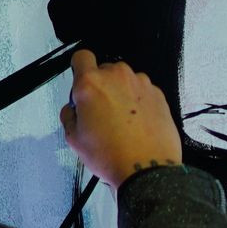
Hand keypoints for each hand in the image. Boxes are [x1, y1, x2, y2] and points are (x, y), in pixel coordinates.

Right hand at [60, 50, 183, 184]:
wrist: (146, 169)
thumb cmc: (113, 155)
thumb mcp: (74, 139)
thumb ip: (69, 115)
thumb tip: (72, 110)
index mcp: (91, 84)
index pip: (81, 57)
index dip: (80, 68)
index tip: (82, 79)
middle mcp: (117, 77)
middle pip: (105, 71)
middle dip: (102, 88)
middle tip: (101, 113)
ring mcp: (140, 84)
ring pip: (125, 82)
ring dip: (122, 95)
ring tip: (121, 123)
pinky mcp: (158, 94)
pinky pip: (143, 93)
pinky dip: (139, 104)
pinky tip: (136, 125)